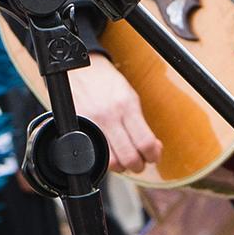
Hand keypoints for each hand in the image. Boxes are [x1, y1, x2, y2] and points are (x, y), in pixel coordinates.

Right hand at [66, 56, 161, 175]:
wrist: (82, 68)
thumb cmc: (108, 81)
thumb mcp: (130, 96)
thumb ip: (140, 123)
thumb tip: (152, 148)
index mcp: (127, 105)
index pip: (145, 143)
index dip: (153, 156)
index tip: (153, 157)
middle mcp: (110, 115)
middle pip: (129, 157)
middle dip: (138, 166)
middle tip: (139, 162)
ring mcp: (93, 122)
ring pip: (111, 162)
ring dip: (121, 166)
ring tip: (124, 159)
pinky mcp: (80, 127)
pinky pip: (94, 154)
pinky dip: (104, 159)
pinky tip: (109, 153)